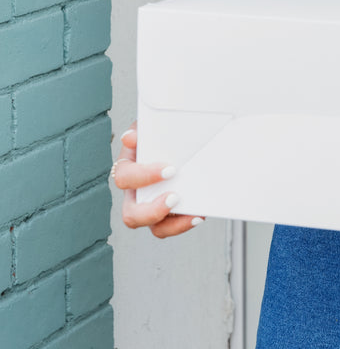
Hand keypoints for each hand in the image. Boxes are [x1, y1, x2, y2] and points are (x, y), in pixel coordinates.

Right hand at [113, 121, 204, 237]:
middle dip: (152, 211)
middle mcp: (134, 193)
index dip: (144, 176)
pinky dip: (184, 223)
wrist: (176, 138)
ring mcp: (150, 206)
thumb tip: (129, 138)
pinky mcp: (167, 214)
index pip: (125, 178)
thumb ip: (140, 131)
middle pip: (131, 215)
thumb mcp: (148, 128)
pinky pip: (172, 227)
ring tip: (192, 214)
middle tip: (174, 197)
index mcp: (127, 169)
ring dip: (172, 225)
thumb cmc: (158, 134)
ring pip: (153, 227)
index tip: (170, 169)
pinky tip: (198, 214)